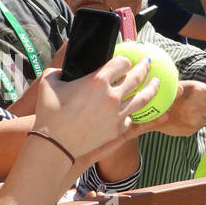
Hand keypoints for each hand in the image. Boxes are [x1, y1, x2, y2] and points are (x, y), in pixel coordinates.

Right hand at [34, 55, 158, 160]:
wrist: (55, 144)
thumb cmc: (49, 112)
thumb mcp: (49, 82)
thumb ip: (59, 71)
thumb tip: (63, 70)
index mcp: (98, 79)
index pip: (121, 63)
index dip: (124, 60)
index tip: (125, 61)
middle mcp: (112, 95)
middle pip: (136, 77)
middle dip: (145, 67)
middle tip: (148, 64)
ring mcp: (117, 113)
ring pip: (142, 98)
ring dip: (152, 88)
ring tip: (156, 83)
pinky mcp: (117, 129)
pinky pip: (130, 117)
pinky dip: (133, 112)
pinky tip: (135, 110)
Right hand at [153, 80, 205, 136]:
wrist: (152, 108)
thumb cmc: (176, 93)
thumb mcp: (192, 87)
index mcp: (200, 92)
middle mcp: (198, 107)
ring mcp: (193, 120)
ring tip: (199, 109)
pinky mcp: (190, 130)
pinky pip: (203, 126)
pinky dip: (201, 121)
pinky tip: (190, 116)